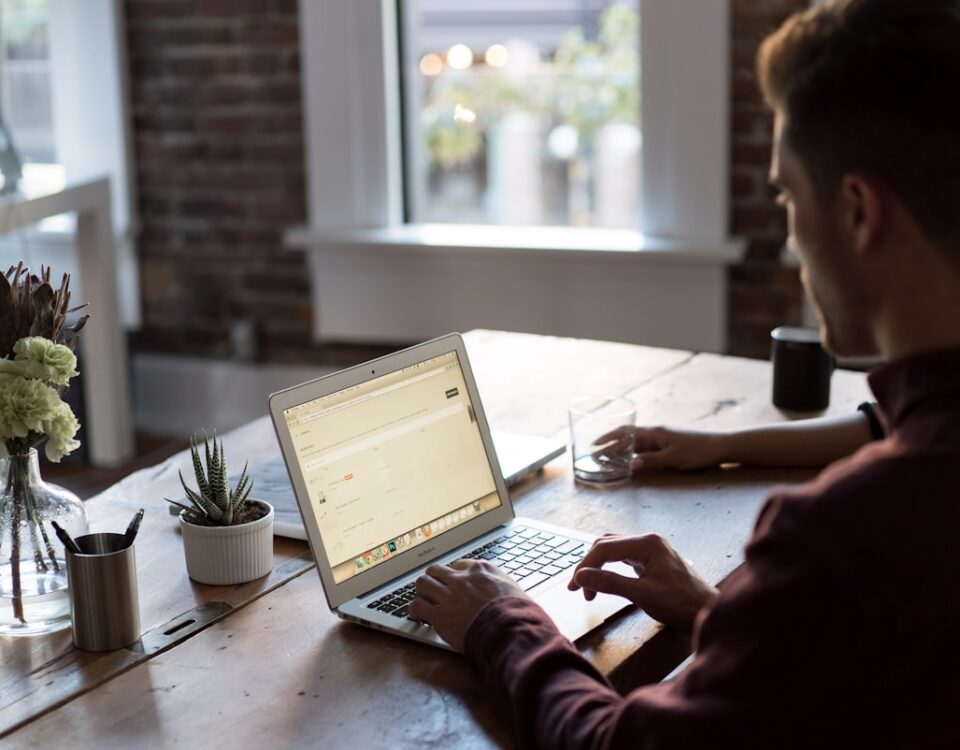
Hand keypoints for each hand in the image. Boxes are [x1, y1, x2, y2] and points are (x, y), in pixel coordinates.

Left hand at [409, 559, 527, 650]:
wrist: (509, 629)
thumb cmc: (518, 612)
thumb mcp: (514, 588)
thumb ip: (502, 585)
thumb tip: (503, 590)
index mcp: (481, 570)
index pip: (459, 564)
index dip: (455, 574)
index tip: (454, 581)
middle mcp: (461, 579)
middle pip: (436, 570)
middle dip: (434, 579)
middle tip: (435, 589)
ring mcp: (448, 596)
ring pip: (422, 583)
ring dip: (422, 591)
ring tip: (424, 599)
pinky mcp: (439, 615)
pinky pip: (417, 606)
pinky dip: (416, 610)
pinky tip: (419, 615)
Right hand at [568, 534, 716, 630]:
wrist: (708, 612)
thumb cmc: (682, 604)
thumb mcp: (642, 595)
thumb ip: (610, 583)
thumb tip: (581, 576)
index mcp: (647, 543)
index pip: (605, 548)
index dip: (585, 566)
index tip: (575, 587)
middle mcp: (648, 540)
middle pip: (606, 545)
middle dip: (589, 566)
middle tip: (578, 589)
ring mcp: (650, 549)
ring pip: (613, 550)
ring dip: (598, 566)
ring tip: (588, 587)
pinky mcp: (652, 560)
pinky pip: (623, 557)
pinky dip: (609, 568)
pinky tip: (605, 580)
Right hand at [597, 426, 723, 470]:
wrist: (719, 447)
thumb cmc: (697, 451)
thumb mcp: (672, 458)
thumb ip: (651, 460)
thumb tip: (630, 464)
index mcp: (654, 432)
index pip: (625, 433)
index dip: (608, 438)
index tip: (594, 444)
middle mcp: (655, 433)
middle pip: (627, 438)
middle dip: (610, 445)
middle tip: (595, 455)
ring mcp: (661, 439)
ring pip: (635, 444)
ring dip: (621, 450)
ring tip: (607, 459)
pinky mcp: (667, 446)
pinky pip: (645, 449)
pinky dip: (634, 454)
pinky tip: (630, 461)